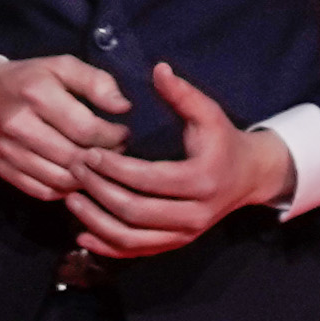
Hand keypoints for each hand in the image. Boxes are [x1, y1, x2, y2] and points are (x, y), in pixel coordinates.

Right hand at [0, 51, 128, 200]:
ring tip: (98, 165)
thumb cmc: (28, 80)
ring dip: (87, 179)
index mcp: (37, 93)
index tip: (124, 133)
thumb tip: (123, 107)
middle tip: (116, 152)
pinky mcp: (2, 169)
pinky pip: (42, 192)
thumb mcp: (61, 67)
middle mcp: (19, 124)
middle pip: (74, 158)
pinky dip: (65, 190)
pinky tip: (76, 178)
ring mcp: (8, 150)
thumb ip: (96, 82)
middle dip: (104, 159)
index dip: (114, 136)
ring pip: (60, 180)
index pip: (86, 129)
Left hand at [66, 60, 294, 260]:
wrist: (248, 178)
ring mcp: (184, 236)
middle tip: (75, 170)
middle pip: (136, 212)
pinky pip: (135, 252)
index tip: (90, 153)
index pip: (149, 179)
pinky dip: (106, 245)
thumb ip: (183, 93)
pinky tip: (81, 232)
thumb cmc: (223, 141)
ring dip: (96, 221)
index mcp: (201, 180)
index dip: (115, 168)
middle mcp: (194, 215)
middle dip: (100, 191)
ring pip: (131, 238)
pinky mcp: (174, 245)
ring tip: (71, 198)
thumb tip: (158, 68)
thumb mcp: (210, 113)